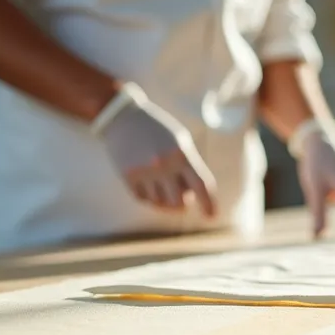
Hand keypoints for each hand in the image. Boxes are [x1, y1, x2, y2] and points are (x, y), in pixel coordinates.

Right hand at [99, 86, 216, 214]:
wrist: (122, 117)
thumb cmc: (157, 129)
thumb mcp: (180, 141)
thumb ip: (189, 165)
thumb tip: (194, 195)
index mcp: (181, 154)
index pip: (201, 185)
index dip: (208, 203)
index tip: (212, 216)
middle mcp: (163, 165)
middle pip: (180, 202)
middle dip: (183, 203)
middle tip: (181, 195)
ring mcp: (144, 172)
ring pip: (160, 203)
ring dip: (165, 199)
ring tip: (162, 184)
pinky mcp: (128, 177)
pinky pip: (143, 199)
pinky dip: (149, 196)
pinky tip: (149, 182)